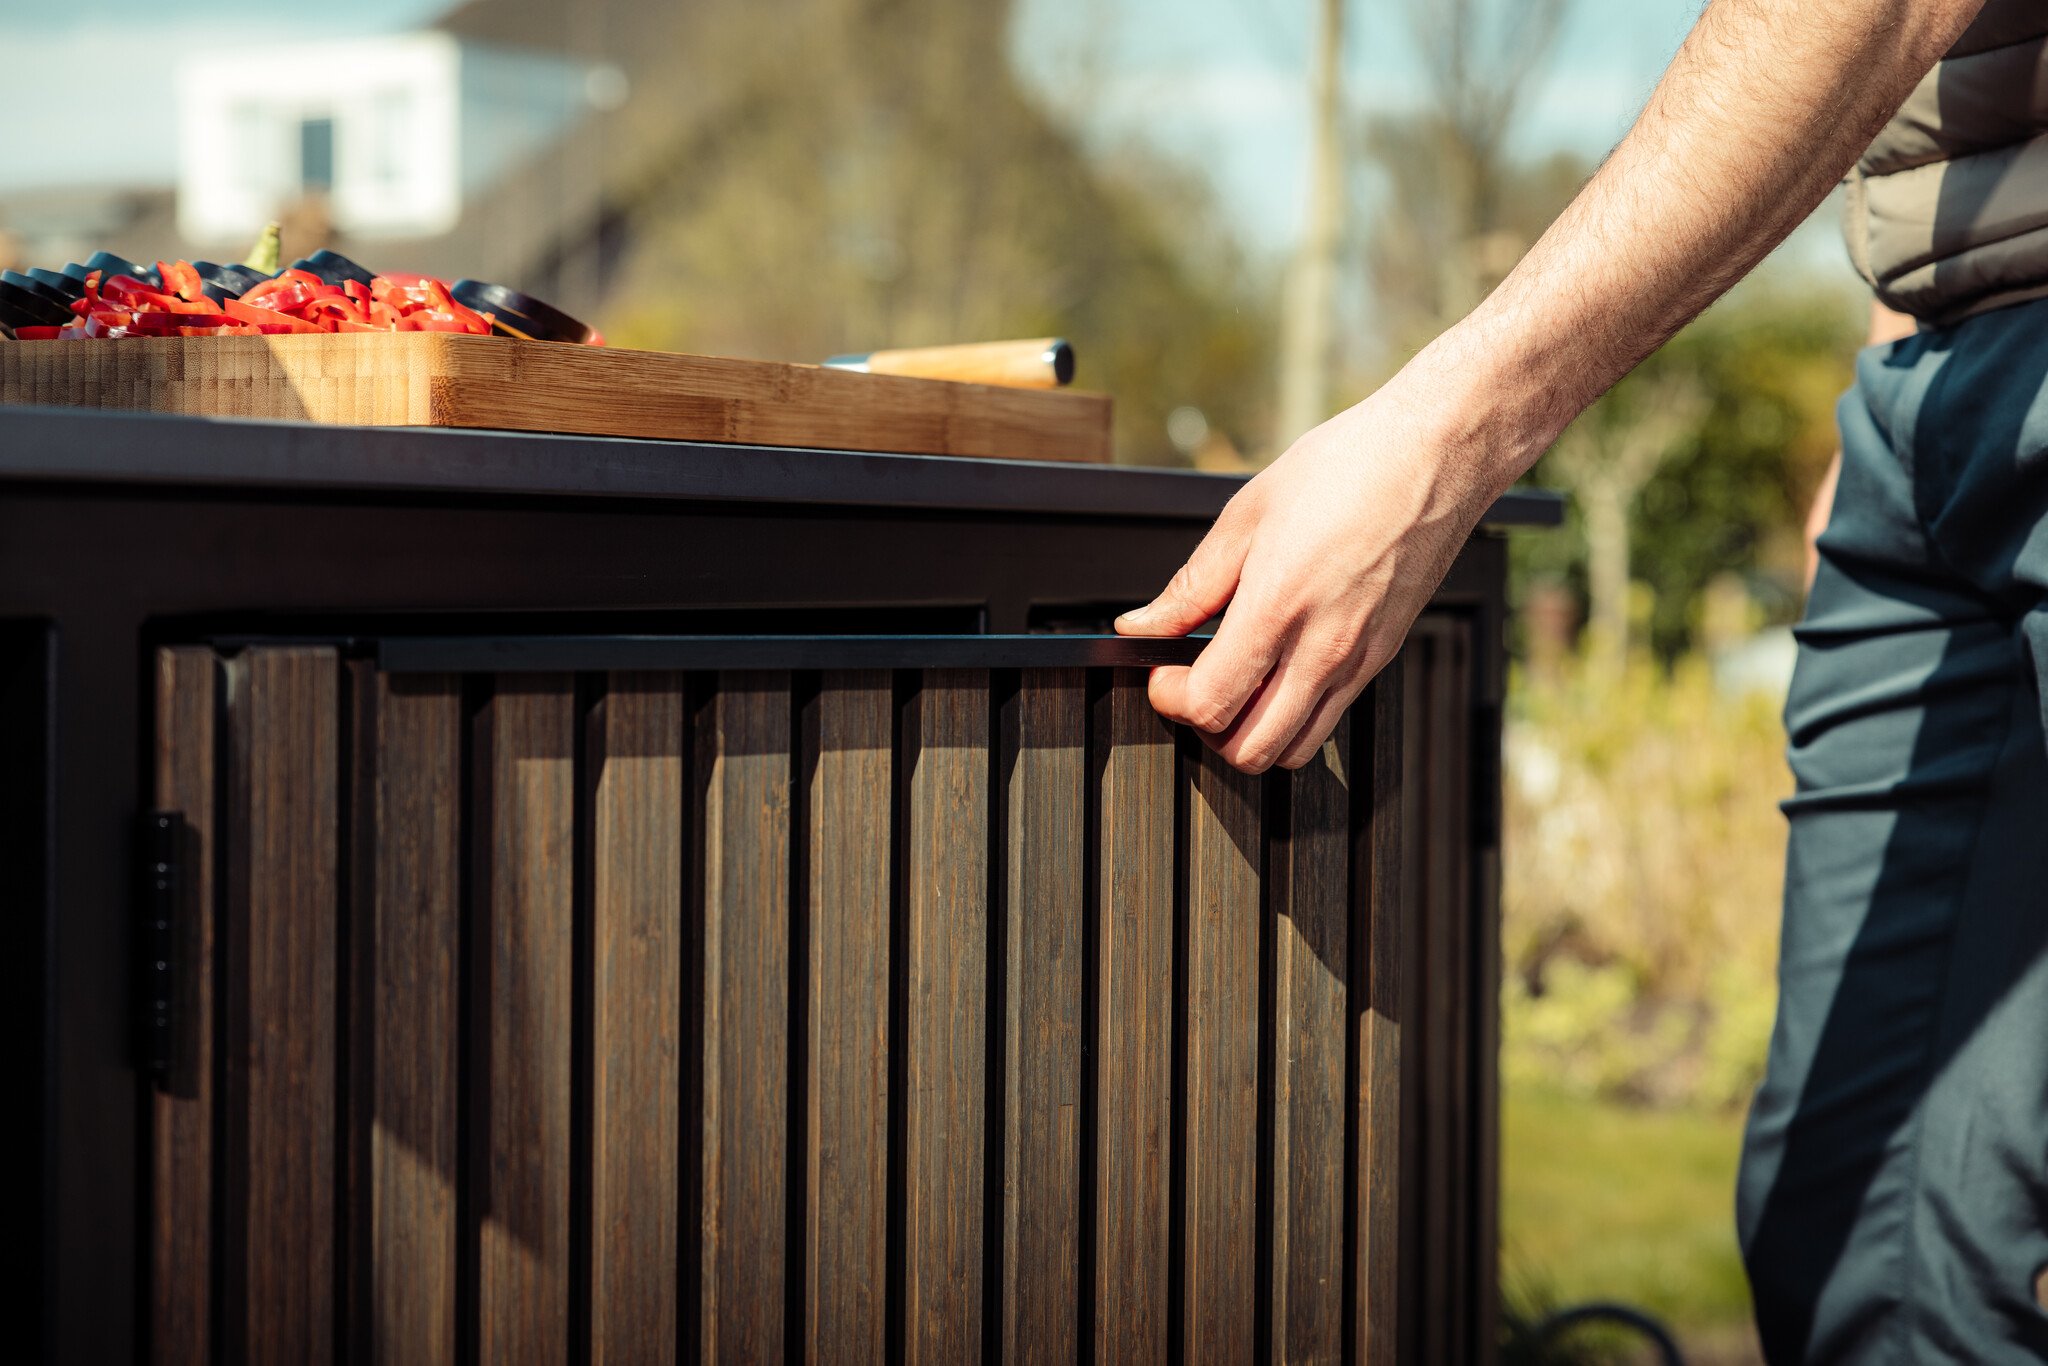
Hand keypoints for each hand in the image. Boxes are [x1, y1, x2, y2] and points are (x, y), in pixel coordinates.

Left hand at [1116, 382, 1498, 772]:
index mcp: (1278, 607)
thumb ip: (1191, 585)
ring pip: (1294, 750)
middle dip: (1207, 729)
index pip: (1210, 704)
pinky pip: (1330, 719)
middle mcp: (1324, 648)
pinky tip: (1278, 670)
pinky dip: (1293, 716)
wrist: (1435, 455)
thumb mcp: (1246, 516)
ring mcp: (1358, 660)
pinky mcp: (1383, 659)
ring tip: (1236, 684)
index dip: (1171, 698)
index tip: (1162, 671)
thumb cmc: (1348, 469)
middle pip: (1250, 749)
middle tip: (1194, 684)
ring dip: (1252, 733)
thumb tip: (1143, 625)